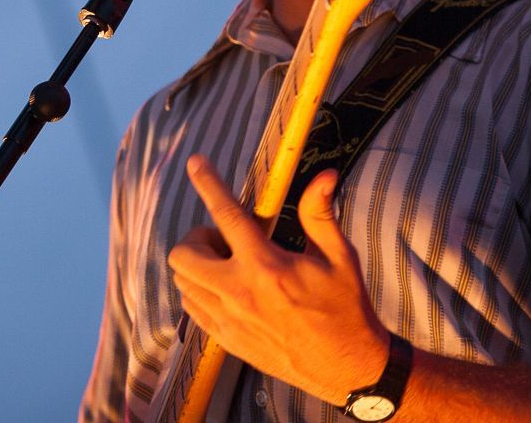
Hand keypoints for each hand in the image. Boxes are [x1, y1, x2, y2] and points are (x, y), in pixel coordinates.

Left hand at [167, 155, 390, 404]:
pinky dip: (200, 291)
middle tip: (226, 240)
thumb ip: (321, 215)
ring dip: (198, 265)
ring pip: (183, 282)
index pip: (226, 216)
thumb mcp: (340, 257)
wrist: (347, 368)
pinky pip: (192, 309)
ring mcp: (230, 321)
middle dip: (199, 237)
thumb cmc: (346, 308)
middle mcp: (240, 294)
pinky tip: (228, 288)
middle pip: (184, 254)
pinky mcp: (227, 342)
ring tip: (229, 265)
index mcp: (268, 266)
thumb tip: (324, 175)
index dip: (208, 183)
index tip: (195, 163)